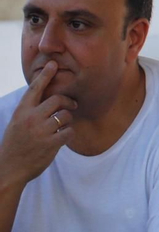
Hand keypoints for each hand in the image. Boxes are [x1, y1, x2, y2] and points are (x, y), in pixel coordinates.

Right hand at [0, 61, 75, 188]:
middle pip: (57, 99)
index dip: (46, 75)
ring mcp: (41, 131)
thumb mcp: (17, 123)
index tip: (54, 64)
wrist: (10, 167)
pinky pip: (70, 131)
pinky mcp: (51, 143)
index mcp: (21, 111)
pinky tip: (62, 137)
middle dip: (69, 101)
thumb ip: (31, 111)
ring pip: (66, 115)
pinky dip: (69, 133)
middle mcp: (30, 118)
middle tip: (74, 104)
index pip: (35, 88)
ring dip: (68, 119)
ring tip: (63, 125)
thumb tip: (49, 99)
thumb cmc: (16, 144)